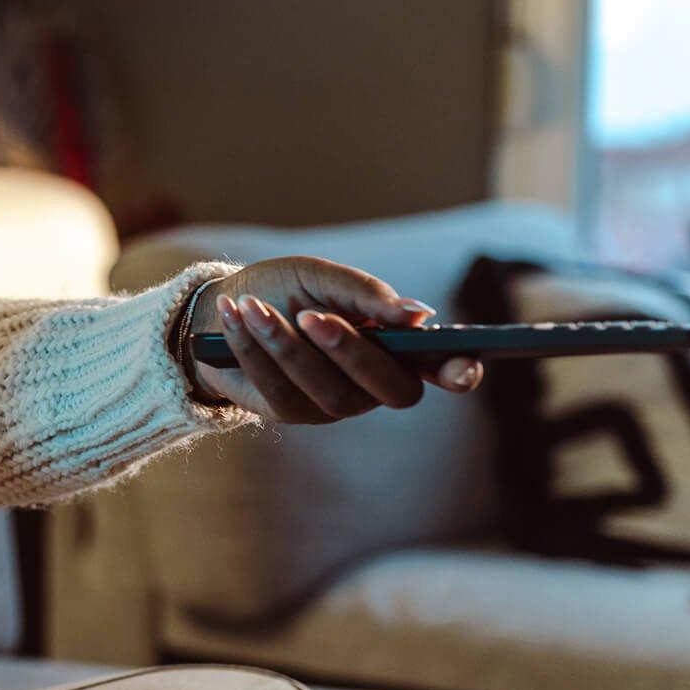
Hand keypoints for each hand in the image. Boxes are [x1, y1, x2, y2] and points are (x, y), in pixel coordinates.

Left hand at [185, 256, 484, 423]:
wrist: (226, 304)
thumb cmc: (286, 289)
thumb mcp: (322, 277)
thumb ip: (367, 294)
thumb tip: (419, 314)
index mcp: (395, 345)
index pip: (439, 367)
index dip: (457, 371)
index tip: (463, 369)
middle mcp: (372, 383)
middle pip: (388, 388)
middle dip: (350, 352)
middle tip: (311, 317)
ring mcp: (333, 403)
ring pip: (327, 390)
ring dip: (285, 345)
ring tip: (253, 306)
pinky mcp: (289, 411)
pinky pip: (278, 389)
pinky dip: (253, 349)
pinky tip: (236, 316)